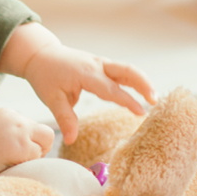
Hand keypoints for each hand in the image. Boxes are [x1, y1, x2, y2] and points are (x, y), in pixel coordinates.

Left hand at [0, 24, 155, 142]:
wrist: (40, 54)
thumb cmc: (45, 76)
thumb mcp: (51, 99)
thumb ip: (64, 118)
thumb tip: (71, 140)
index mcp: (86, 73)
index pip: (111, 89)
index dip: (127, 100)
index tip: (141, 112)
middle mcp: (97, 65)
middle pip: (127, 70)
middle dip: (143, 84)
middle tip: (156, 100)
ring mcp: (100, 63)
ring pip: (127, 68)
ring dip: (142, 81)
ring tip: (154, 98)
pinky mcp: (101, 64)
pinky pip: (121, 70)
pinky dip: (134, 79)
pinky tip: (143, 91)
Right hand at [0, 108, 53, 175]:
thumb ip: (3, 128)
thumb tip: (11, 141)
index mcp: (8, 114)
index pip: (30, 127)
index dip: (29, 140)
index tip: (19, 150)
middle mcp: (18, 121)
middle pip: (46, 134)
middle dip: (42, 147)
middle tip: (28, 158)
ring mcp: (22, 134)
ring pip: (44, 148)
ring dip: (32, 158)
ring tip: (13, 163)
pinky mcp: (22, 149)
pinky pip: (36, 159)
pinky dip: (27, 165)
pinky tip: (12, 166)